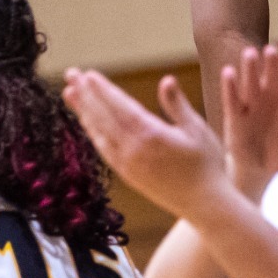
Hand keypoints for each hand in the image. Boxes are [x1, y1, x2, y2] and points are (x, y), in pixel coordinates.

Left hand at [63, 70, 230, 223]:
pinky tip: (87, 120)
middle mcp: (132, 150)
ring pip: (98, 132)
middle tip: (70, 74)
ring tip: (70, 92)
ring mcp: (126, 164)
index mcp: (151, 136)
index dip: (102, 90)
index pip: (120, 107)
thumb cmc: (208, 163)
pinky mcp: (125, 174)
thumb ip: (177, 105)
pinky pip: (102, 148)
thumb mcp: (197, 129)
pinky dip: (92, 131)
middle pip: (103, 117)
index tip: (87, 75)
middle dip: (85, 95)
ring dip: (83, 111)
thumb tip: (166, 79)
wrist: (203, 203)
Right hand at [222, 45, 277, 200]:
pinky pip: (232, 99)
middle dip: (273, 63)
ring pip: (252, 83)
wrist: (256, 167)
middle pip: (274, 77)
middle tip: (271, 50)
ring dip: (251, 68)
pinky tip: (228, 72)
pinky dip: (230, 86)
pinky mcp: (235, 115)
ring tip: (249, 54)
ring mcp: (253, 105)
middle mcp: (273, 99)